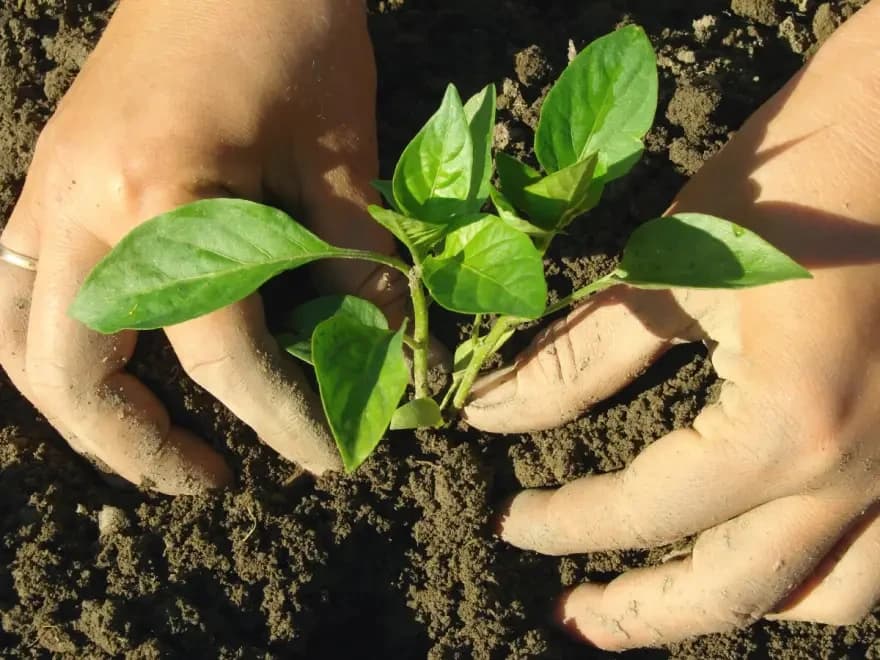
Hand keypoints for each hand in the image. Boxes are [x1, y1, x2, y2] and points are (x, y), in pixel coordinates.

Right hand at [0, 0, 402, 493]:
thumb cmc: (293, 36)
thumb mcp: (343, 162)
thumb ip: (355, 272)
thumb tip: (377, 364)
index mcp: (160, 197)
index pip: (220, 356)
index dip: (283, 421)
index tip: (331, 456)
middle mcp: (79, 205)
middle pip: (73, 377)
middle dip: (140, 451)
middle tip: (210, 479)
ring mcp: (47, 189)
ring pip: (21, 343)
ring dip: (85, 410)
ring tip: (156, 441)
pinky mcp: (48, 178)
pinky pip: (20, 291)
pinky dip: (63, 349)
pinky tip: (119, 363)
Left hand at [464, 1, 879, 648]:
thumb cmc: (790, 178)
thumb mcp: (669, 272)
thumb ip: (576, 359)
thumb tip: (491, 416)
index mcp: (788, 426)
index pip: (646, 509)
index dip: (565, 523)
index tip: (513, 523)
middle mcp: (864, 473)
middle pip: (733, 590)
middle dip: (641, 613)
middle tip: (573, 616)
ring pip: (824, 596)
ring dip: (733, 607)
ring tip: (663, 597)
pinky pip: (878, 555)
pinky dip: (811, 576)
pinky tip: (765, 554)